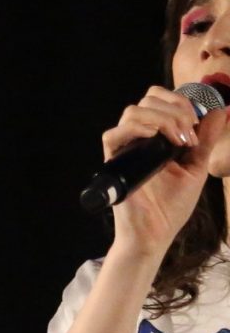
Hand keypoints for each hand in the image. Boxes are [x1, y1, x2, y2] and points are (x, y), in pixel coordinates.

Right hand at [102, 84, 228, 260]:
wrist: (156, 232)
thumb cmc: (172, 205)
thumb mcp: (197, 166)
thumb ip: (205, 139)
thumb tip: (219, 110)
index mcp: (157, 136)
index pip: (160, 100)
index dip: (180, 101)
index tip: (196, 123)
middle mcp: (139, 139)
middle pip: (148, 100)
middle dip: (175, 110)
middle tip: (188, 134)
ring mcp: (126, 149)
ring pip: (133, 112)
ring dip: (162, 119)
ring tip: (177, 140)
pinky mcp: (114, 163)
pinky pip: (113, 135)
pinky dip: (136, 129)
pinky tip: (154, 139)